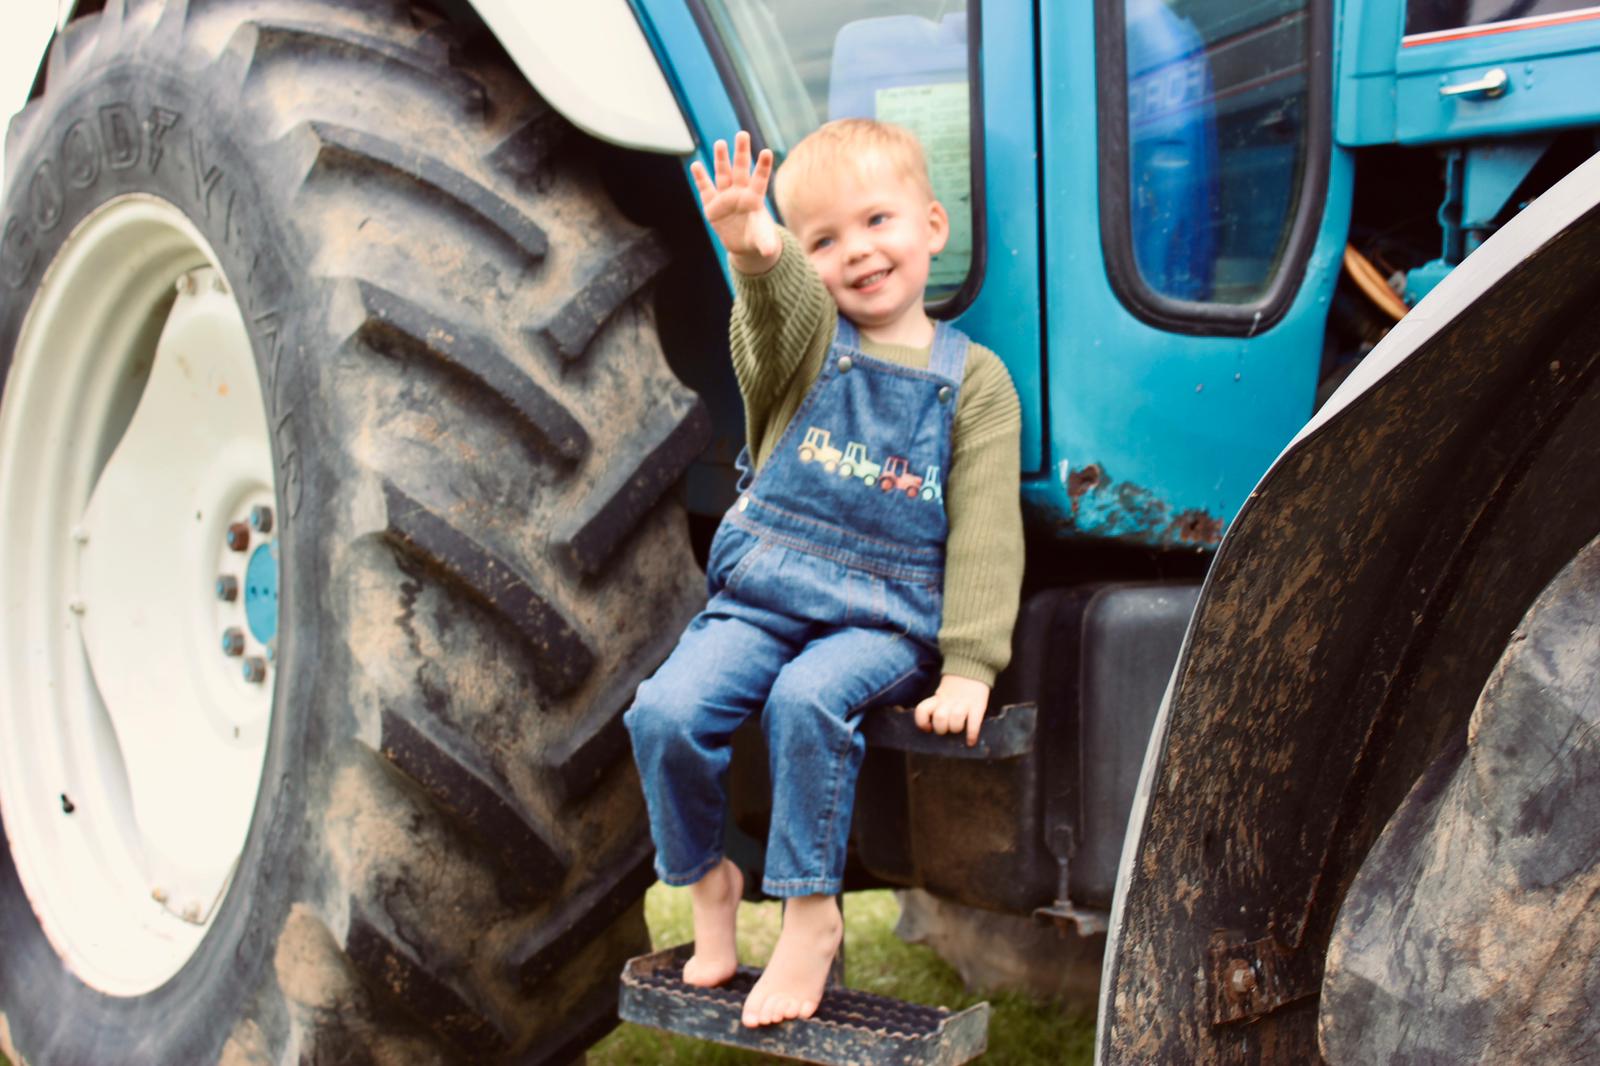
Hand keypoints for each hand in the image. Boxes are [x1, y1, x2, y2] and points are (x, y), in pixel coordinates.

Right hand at [690, 131, 780, 272]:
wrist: (742, 241)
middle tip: (742, 134)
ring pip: (723, 174)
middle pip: (740, 169)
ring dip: (721, 159)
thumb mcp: (762, 240)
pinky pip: (705, 189)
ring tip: (720, 143)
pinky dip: (700, 178)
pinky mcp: (711, 205)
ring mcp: (725, 197)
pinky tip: (696, 165)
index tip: (767, 151)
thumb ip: (765, 243)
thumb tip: (770, 252)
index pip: (760, 179)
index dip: (763, 166)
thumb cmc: (756, 235)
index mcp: (755, 197)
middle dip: (741, 152)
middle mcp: (740, 192)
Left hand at [914, 675, 990, 747]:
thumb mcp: (942, 693)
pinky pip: (974, 724)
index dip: (922, 722)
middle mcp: (948, 701)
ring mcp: (964, 703)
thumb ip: (937, 706)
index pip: (922, 710)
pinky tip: (970, 741)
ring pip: (955, 721)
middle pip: (940, 719)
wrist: (972, 667)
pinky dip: (972, 735)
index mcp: (937, 698)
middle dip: (942, 729)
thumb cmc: (956, 687)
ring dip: (956, 729)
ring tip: (958, 729)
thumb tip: (935, 728)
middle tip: (946, 729)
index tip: (928, 728)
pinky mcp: (978, 706)